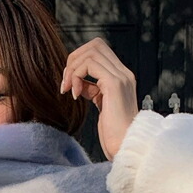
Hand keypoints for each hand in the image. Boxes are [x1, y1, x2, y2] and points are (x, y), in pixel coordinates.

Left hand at [60, 37, 137, 160]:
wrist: (126, 147)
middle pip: (95, 45)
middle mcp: (124, 73)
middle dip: (73, 60)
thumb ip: (92, 90)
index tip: (70, 83)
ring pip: (91, 52)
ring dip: (72, 69)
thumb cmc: (115, 134)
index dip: (79, 60)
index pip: (99, 51)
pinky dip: (76, 76)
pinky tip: (75, 94)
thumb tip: (78, 82)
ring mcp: (121, 77)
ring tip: (68, 90)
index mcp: (121, 77)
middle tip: (66, 84)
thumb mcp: (101, 106)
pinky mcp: (114, 84)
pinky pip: (90, 64)